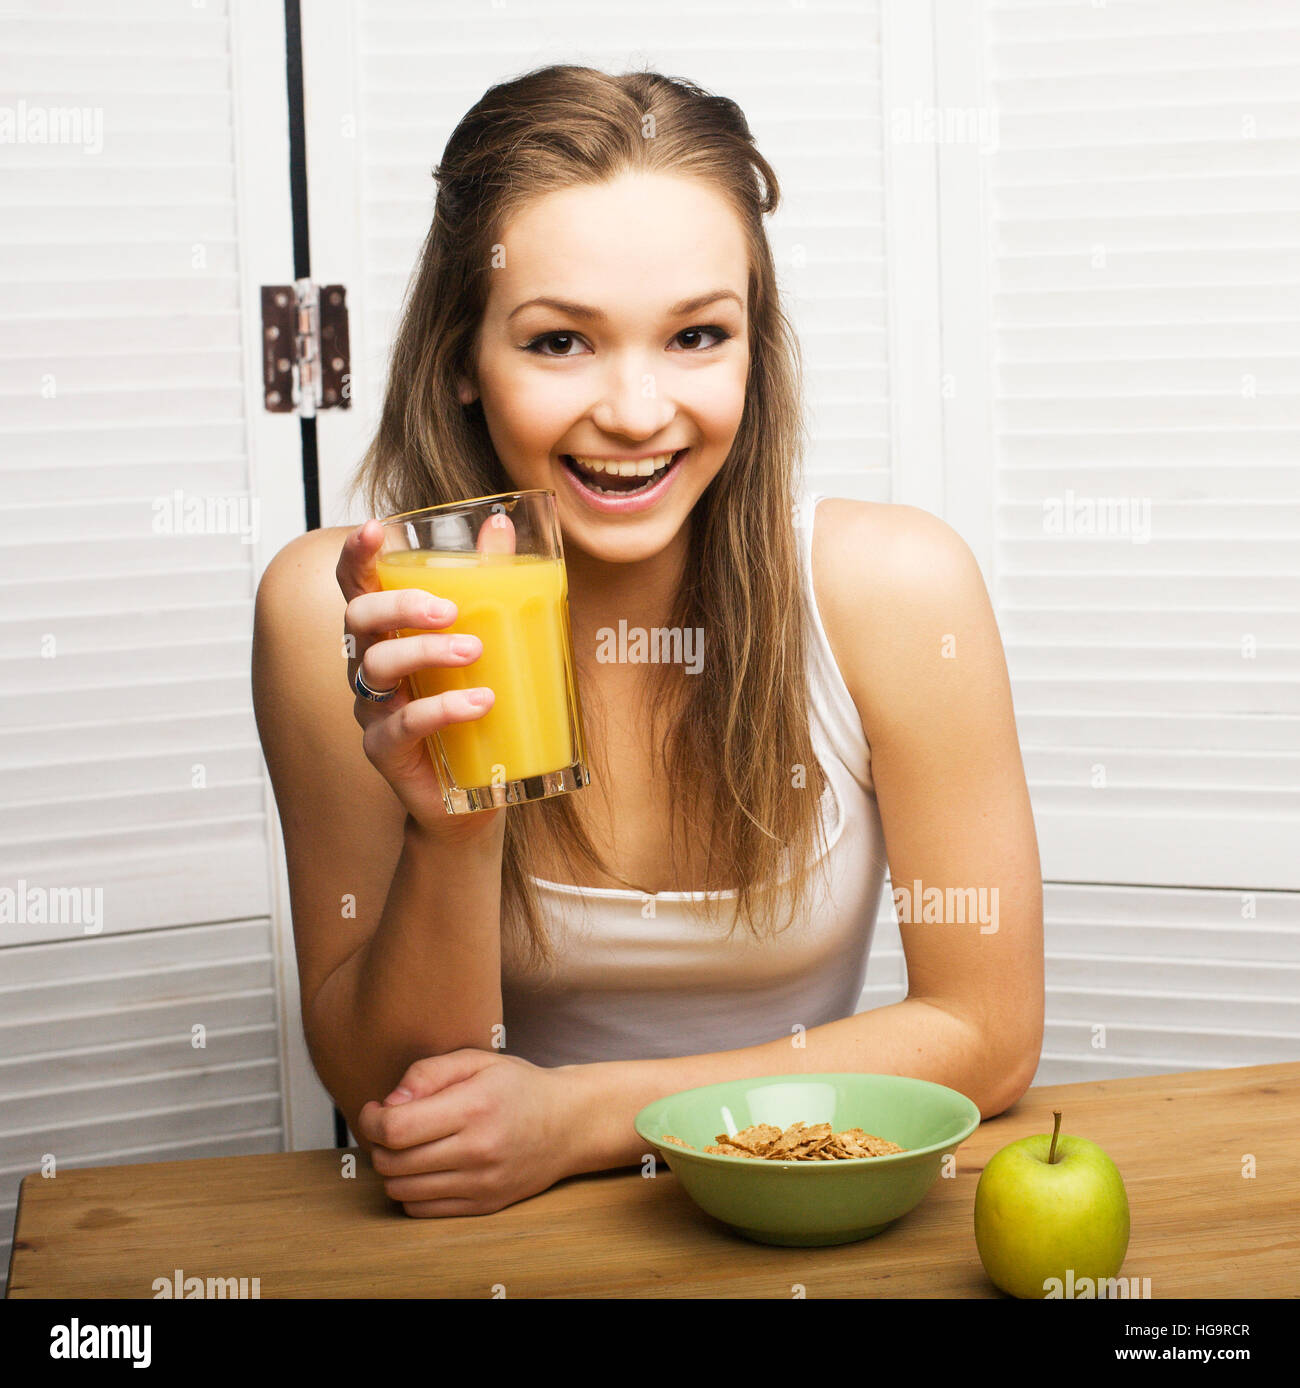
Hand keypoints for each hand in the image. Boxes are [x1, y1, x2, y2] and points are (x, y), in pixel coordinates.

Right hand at [336, 518, 503, 835]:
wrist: (478, 787)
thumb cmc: (475, 702)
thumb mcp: (489, 637)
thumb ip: (490, 579)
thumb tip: (498, 522)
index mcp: (389, 632)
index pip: (357, 584)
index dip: (356, 555)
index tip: (375, 528)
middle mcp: (370, 665)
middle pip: (359, 620)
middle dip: (401, 607)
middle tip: (451, 611)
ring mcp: (374, 709)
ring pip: (378, 669)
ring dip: (426, 653)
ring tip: (474, 652)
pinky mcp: (385, 750)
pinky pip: (401, 725)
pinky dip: (440, 710)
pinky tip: (477, 702)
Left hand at [355, 1049, 578, 1216]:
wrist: (569, 1124)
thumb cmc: (519, 1087)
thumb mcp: (477, 1061)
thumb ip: (429, 1073)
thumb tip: (389, 1102)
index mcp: (474, 1107)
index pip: (397, 1129)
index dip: (371, 1120)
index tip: (374, 1110)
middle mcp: (477, 1150)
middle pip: (393, 1162)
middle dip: (377, 1143)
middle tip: (389, 1126)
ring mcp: (481, 1184)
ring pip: (402, 1190)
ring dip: (392, 1169)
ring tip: (406, 1146)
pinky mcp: (483, 1206)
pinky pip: (422, 1210)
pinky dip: (410, 1191)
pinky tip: (423, 1168)